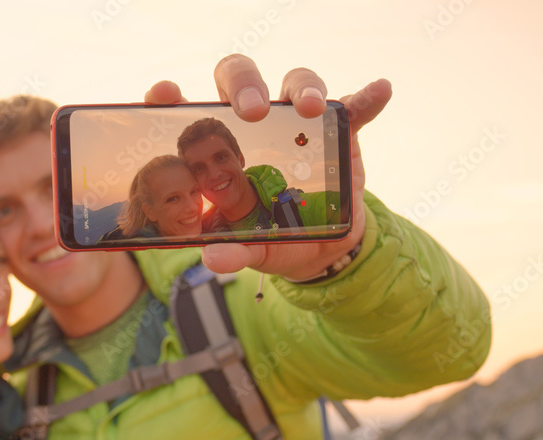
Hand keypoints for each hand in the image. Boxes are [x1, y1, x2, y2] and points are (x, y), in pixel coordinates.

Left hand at [145, 55, 391, 279]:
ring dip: (303, 89)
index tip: (164, 93)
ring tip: (311, 107)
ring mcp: (296, 123)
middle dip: (244, 86)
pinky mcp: (338, 132)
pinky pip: (353, 108)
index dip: (171, 97)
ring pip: (294, 83)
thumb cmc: (270, 237)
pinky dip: (365, 99)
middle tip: (252, 111)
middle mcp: (253, 123)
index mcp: (217, 145)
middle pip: (240, 79)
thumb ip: (234, 250)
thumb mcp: (251, 247)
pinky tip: (378, 92)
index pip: (188, 109)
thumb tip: (214, 258)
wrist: (319, 247)